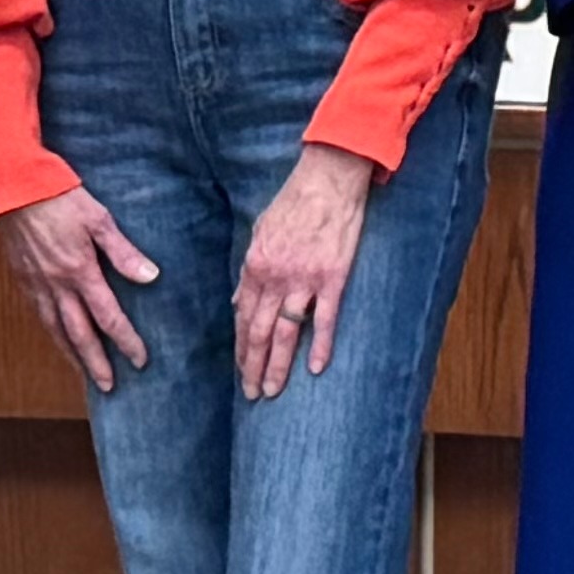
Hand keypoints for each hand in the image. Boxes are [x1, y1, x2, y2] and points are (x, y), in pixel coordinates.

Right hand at [0, 183, 162, 391]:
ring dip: (72, 355)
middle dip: (96, 362)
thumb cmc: (59, 196)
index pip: (108, 317)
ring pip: (55, 330)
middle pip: (79, 334)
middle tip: (109, 386)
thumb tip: (151, 277)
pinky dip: (52, 334)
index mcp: (79, 271)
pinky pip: (39, 315)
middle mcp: (57, 285)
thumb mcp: (98, 218)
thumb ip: (123, 252)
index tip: (140, 360)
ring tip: (84, 373)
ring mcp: (36, 284)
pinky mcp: (22, 278)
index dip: (125, 341)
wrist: (13, 185)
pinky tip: (59, 339)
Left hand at [233, 147, 376, 400]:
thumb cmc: (294, 203)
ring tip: (272, 391)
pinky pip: (324, 319)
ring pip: (285, 332)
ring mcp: (304, 279)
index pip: (243, 317)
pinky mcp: (333, 278)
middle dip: (252, 366)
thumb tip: (240, 301)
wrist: (329, 180)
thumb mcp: (260, 233)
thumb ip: (250, 271)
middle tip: (251, 394)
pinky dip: (320, 345)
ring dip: (278, 366)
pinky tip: (316, 369)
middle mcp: (275, 277)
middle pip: (258, 331)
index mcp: (255, 266)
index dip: (240, 347)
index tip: (240, 370)